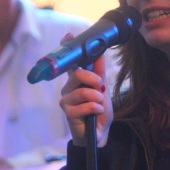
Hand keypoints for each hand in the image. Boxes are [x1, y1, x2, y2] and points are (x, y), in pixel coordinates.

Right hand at [59, 33, 112, 147]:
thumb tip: (100, 52)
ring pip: (82, 91)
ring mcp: (66, 100)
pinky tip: (96, 113)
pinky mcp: (68, 112)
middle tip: (100, 89)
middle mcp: (68, 88)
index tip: (69, 35)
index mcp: (77, 80)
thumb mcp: (103, 90)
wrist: (100, 133)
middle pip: (78, 74)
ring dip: (96, 98)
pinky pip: (84, 106)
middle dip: (93, 80)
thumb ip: (100, 72)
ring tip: (99, 104)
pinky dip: (95, 109)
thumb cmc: (99, 111)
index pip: (70, 62)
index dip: (68, 48)